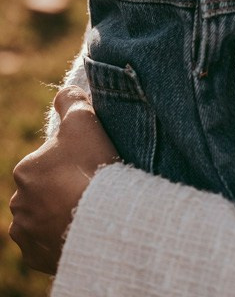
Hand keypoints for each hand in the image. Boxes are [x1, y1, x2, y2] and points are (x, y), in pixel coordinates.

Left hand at [9, 86, 118, 274]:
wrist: (102, 220)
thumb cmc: (91, 166)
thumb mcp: (84, 120)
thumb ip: (71, 100)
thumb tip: (64, 93)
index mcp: (25, 169)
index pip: (47, 161)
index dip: (70, 161)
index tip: (89, 165)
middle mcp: (17, 202)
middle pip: (43, 190)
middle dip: (60, 189)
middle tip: (89, 188)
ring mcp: (25, 233)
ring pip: (41, 218)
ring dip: (58, 214)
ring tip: (86, 211)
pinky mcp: (35, 257)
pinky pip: (46, 244)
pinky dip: (59, 238)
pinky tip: (79, 229)